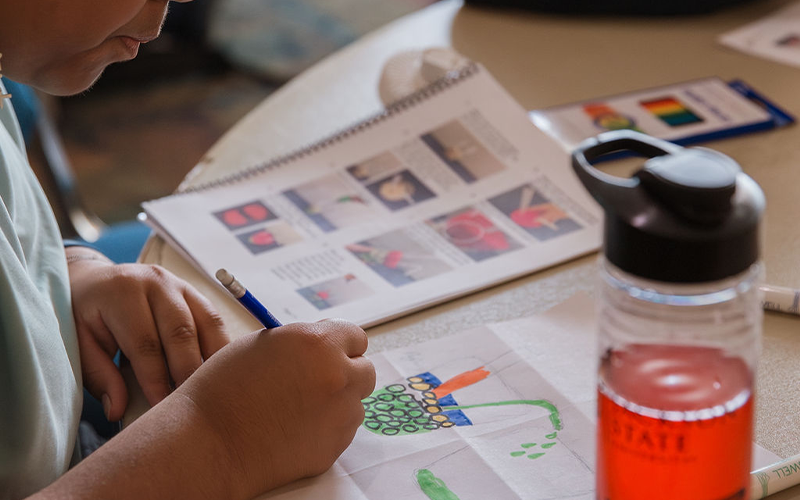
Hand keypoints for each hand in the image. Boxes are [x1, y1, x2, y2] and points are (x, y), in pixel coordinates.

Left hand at [66, 247, 228, 420]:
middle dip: (188, 372)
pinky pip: (216, 321)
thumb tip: (118, 410)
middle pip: (182, 331)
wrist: (95, 281)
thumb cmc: (85, 317)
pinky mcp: (196, 293)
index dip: (156, 378)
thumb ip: (99, 375)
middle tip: (192, 405)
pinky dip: (221, 348)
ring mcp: (181, 284)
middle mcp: (156, 282)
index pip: (145, 342)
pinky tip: (219, 372)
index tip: (162, 407)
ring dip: (213, 360)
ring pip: (208, 323)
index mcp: (122, 291)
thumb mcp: (80, 344)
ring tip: (211, 390)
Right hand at [176, 319, 375, 497]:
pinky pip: (341, 431)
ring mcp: (340, 415)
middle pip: (365, 370)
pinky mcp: (334, 447)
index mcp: (319, 343)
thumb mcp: (263, 344)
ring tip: (295, 408)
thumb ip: (303, 341)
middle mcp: (337, 376)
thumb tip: (327, 344)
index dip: (340, 344)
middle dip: (346, 372)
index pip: (356, 336)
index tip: (328, 352)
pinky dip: (325, 428)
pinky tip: (293, 428)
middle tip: (315, 380)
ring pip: (354, 403)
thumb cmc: (225, 388)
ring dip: (336, 402)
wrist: (208, 442)